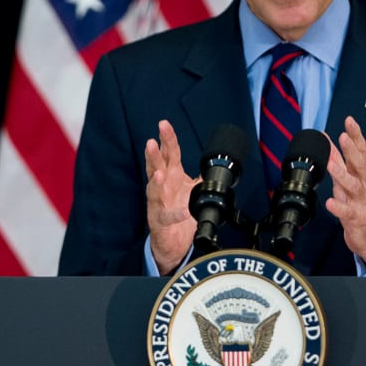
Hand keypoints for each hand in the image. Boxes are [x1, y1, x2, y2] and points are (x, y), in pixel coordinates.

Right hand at [145, 119, 199, 273]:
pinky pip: (169, 216)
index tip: (164, 124)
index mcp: (171, 175)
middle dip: (154, 154)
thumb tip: (214, 166)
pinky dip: (176, 214)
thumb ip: (200, 177)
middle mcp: (162, 186)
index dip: (167, 139)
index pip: (169, 153)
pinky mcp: (160, 220)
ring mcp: (158, 203)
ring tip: (159, 173)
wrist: (172, 241)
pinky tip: (182, 211)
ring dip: (156, 181)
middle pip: (156, 166)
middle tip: (151, 141)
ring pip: (154, 189)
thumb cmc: (178, 212)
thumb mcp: (192, 190)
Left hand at [324, 115, 365, 266]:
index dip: (356, 135)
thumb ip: (338, 159)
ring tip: (331, 164)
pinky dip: (338, 207)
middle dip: (352, 150)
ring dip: (342, 174)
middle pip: (360, 164)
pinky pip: (347, 212)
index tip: (350, 120)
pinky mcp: (356, 217)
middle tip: (344, 137)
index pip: (361, 150)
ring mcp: (361, 200)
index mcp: (363, 173)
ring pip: (353, 185)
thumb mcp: (349, 177)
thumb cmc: (360, 202)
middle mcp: (365, 184)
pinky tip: (330, 202)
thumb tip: (327, 139)